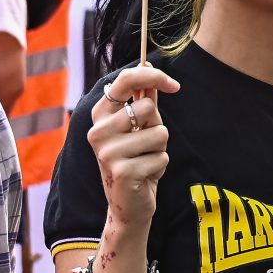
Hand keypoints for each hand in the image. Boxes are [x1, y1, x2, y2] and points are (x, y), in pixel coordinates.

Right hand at [89, 65, 181, 232]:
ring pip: (159, 133)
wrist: (129, 205)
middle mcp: (98, 131)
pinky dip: (160, 166)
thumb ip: (143, 100)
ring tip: (144, 161)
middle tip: (144, 146)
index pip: (124, 80)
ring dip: (160, 149)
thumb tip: (148, 66)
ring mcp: (107, 152)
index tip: (174, 85)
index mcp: (100, 115)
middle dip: (157, 127)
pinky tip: (145, 177)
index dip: (153, 77)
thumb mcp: (139, 128)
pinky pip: (161, 156)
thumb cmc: (136, 162)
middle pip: (148, 108)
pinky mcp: (121, 171)